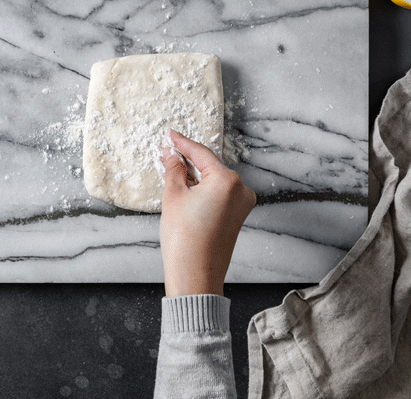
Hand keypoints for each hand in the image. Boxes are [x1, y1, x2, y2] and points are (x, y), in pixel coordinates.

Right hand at [159, 130, 256, 296]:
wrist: (195, 275)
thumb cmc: (185, 240)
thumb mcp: (173, 197)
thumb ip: (174, 169)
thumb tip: (172, 155)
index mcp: (227, 180)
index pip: (201, 154)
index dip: (182, 143)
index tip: (171, 135)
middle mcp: (241, 189)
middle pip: (210, 166)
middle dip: (188, 160)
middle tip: (168, 153)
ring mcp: (243, 204)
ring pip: (215, 180)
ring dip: (196, 175)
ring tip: (173, 171)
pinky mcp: (239, 216)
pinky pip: (220, 194)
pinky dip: (204, 189)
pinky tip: (188, 188)